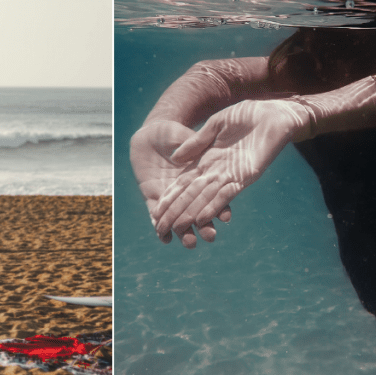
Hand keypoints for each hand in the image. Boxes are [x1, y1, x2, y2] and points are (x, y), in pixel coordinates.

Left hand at [130, 120, 229, 247]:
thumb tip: (193, 158)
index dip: (218, 206)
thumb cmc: (170, 131)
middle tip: (210, 238)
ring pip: (178, 216)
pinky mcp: (151, 194)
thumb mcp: (183, 135)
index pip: (211, 192)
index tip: (225, 219)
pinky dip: (159, 224)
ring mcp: (169, 193)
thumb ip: (192, 144)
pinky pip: (156, 211)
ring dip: (184, 231)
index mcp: (199, 174)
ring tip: (190, 243)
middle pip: (197, 209)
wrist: (150, 133)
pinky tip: (163, 237)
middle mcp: (186, 188)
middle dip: (203, 224)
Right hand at [153, 99, 312, 242]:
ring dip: (193, 216)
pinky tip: (203, 218)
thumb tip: (176, 158)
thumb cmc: (247, 115)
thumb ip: (198, 142)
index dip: (170, 197)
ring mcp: (232, 174)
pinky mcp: (247, 176)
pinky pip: (228, 194)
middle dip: (178, 213)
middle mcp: (217, 171)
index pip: (184, 183)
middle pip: (193, 196)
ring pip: (208, 200)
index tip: (155, 211)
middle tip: (162, 231)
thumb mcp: (216, 124)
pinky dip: (215, 206)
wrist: (275, 113)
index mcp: (208, 159)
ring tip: (180, 233)